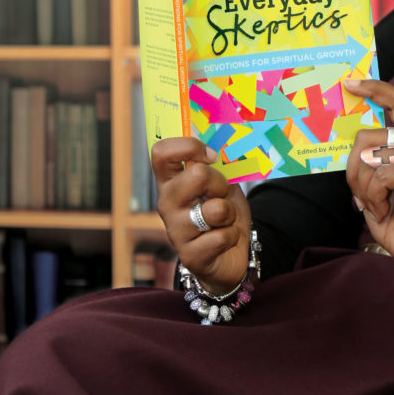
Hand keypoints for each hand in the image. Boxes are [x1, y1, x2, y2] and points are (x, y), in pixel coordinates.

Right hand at [151, 137, 252, 292]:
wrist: (232, 254)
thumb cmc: (223, 214)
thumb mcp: (221, 184)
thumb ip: (216, 165)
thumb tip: (221, 139)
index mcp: (170, 182)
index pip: (160, 152)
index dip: (189, 146)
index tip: (211, 156)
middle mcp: (167, 204)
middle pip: (197, 174)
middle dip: (221, 183)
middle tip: (220, 196)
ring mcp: (176, 231)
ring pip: (216, 208)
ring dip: (230, 213)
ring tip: (223, 221)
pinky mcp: (190, 256)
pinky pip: (222, 236)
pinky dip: (233, 236)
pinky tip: (224, 240)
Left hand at [344, 79, 393, 278]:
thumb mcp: (374, 182)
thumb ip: (367, 158)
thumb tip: (348, 139)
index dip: (375, 89)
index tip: (351, 83)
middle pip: (366, 138)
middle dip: (353, 170)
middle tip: (361, 195)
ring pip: (370, 158)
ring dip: (364, 188)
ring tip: (377, 205)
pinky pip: (381, 176)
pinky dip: (375, 198)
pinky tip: (386, 210)